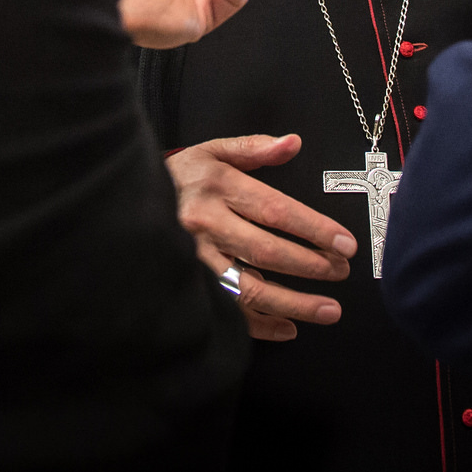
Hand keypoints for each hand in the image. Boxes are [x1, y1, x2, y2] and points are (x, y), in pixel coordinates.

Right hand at [169, 135, 356, 341]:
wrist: (126, 200)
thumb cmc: (180, 177)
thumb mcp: (212, 151)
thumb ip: (254, 148)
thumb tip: (293, 143)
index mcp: (217, 188)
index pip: (275, 210)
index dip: (314, 229)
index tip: (345, 243)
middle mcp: (205, 226)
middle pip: (266, 252)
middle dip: (310, 266)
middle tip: (342, 273)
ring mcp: (194, 260)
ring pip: (249, 289)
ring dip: (293, 304)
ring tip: (330, 310)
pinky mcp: (187, 286)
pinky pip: (228, 312)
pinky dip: (260, 325)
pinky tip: (288, 328)